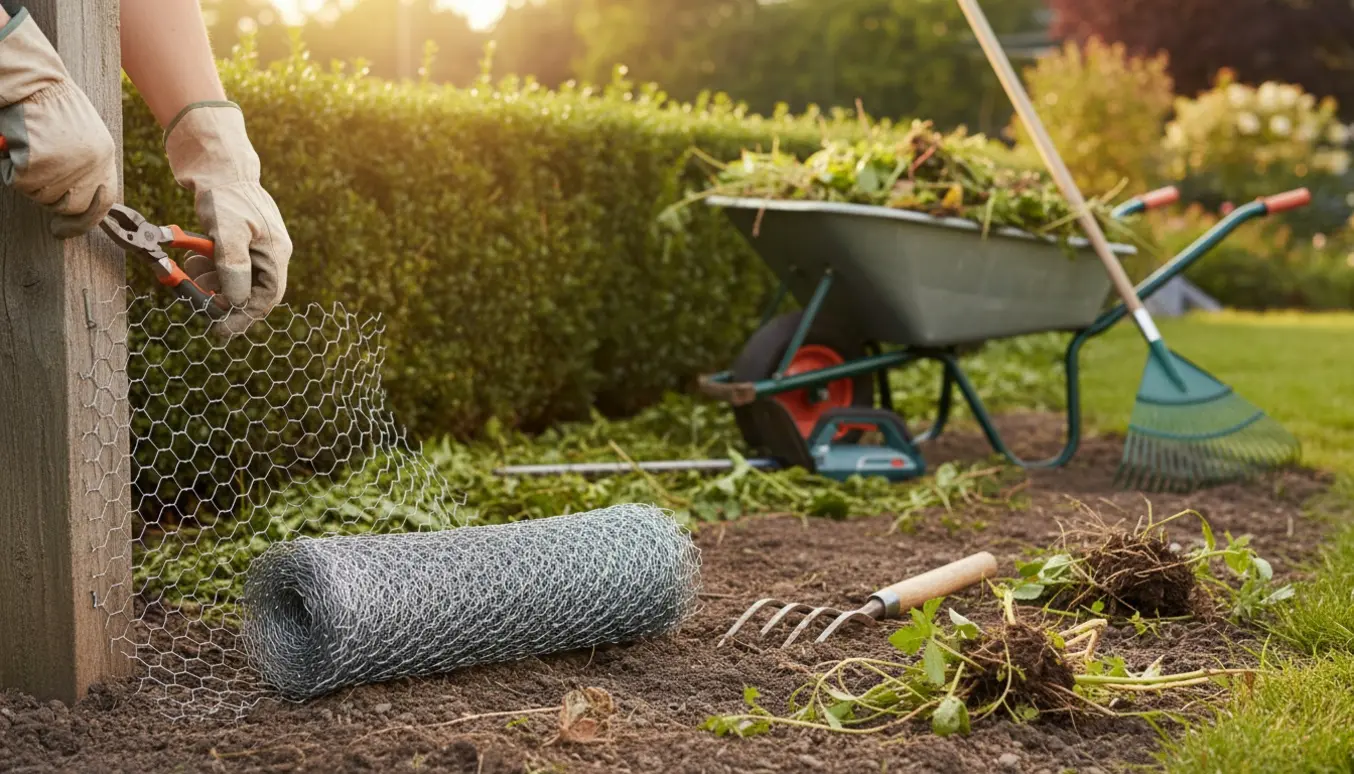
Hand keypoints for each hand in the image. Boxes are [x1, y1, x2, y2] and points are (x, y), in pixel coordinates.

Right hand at [0, 7, 116, 238]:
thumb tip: (78, 201)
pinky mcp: (37, 166)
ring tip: (28, 145)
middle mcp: (90, 167)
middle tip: (35, 170)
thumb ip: (87, 166)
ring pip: (40, 195)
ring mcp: (65, 169)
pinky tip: (14, 144)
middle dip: (48, 195)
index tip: (65, 229)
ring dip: (27, 177)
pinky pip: (16, 181)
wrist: (31, 82)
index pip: (104, 202)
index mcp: (104, 157)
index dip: (86, 220)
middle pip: (69, 206)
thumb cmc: (51, 104)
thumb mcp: (82, 135)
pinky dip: (8, 166)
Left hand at [164, 101, 290, 338]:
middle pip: (252, 289)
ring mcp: (255, 242)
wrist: (215, 159)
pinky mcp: (239, 235)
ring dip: (213, 281)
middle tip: (199, 297)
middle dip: (224, 296)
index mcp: (275, 251)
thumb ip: (234, 267)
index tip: (220, 328)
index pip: (266, 296)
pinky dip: (209, 266)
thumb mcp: (227, 231)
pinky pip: (228, 262)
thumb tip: (237, 300)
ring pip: (238, 277)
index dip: (244, 315)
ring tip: (191, 275)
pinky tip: (191, 258)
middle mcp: (269, 250)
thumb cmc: (223, 192)